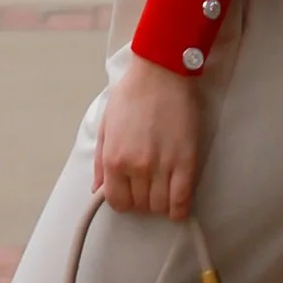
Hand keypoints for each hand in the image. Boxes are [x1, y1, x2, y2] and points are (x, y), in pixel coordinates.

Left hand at [94, 56, 206, 220]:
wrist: (160, 73)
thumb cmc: (132, 94)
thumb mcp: (106, 125)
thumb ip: (100, 161)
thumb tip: (97, 188)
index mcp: (113, 158)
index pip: (116, 202)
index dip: (124, 201)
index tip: (131, 193)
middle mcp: (135, 167)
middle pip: (140, 206)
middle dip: (143, 201)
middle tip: (148, 187)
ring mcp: (161, 166)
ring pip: (160, 207)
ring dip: (161, 204)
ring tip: (163, 189)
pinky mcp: (186, 162)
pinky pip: (182, 201)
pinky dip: (179, 209)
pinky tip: (178, 204)